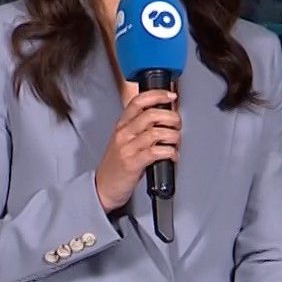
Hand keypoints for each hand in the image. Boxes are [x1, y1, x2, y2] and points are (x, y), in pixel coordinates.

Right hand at [94, 87, 179, 211]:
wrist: (104, 186)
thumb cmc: (117, 163)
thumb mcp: (125, 139)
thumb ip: (141, 126)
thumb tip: (165, 116)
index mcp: (122, 124)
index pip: (138, 101)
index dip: (157, 95)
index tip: (171, 96)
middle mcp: (124, 133)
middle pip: (151, 114)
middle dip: (171, 118)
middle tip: (177, 125)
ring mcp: (127, 148)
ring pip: (157, 132)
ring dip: (173, 136)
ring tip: (175, 142)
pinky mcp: (133, 163)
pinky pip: (156, 152)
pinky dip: (170, 152)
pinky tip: (172, 156)